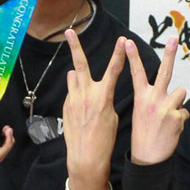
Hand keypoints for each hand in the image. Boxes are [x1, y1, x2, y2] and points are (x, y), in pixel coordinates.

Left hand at [63, 29, 125, 189]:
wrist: (86, 158)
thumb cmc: (105, 139)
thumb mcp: (112, 116)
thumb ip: (104, 97)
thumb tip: (97, 87)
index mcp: (104, 96)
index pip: (114, 69)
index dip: (119, 53)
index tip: (122, 40)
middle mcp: (86, 94)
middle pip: (80, 64)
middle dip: (75, 46)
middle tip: (69, 31)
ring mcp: (73, 99)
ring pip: (73, 76)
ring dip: (78, 75)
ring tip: (82, 82)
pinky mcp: (66, 106)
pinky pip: (71, 92)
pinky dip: (76, 92)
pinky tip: (81, 105)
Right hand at [126, 36, 188, 165]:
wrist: (148, 158)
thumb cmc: (144, 134)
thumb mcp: (142, 113)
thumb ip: (155, 99)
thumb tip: (176, 92)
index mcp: (141, 98)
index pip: (136, 73)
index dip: (132, 57)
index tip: (127, 42)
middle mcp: (153, 100)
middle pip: (165, 72)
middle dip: (169, 53)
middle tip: (174, 38)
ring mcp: (166, 107)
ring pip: (181, 93)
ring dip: (178, 102)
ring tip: (168, 117)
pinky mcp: (178, 117)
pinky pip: (185, 112)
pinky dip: (181, 119)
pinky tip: (172, 129)